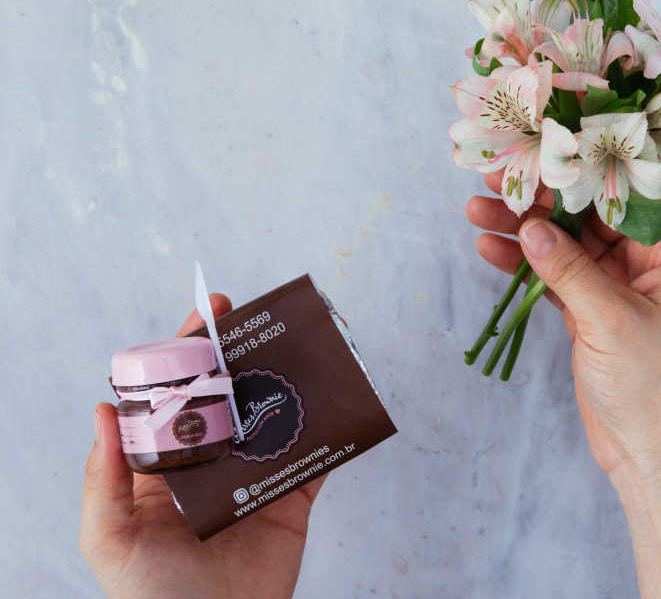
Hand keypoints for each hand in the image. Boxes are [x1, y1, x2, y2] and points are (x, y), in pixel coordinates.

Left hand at [80, 294, 323, 598]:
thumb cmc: (151, 597)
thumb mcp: (111, 539)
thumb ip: (103, 478)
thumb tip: (102, 408)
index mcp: (164, 466)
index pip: (175, 398)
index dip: (188, 353)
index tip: (206, 316)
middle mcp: (210, 465)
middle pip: (227, 397)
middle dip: (240, 355)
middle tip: (254, 318)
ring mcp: (253, 480)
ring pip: (271, 418)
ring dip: (285, 382)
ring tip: (296, 347)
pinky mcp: (290, 501)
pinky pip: (312, 459)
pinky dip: (326, 431)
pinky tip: (331, 400)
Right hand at [467, 172, 660, 597]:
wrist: (654, 460)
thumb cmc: (656, 393)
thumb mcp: (613, 322)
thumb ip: (569, 270)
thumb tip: (530, 226)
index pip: (633, 193)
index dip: (586, 170)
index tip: (542, 151)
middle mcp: (655, 263)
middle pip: (594, 215)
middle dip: (545, 200)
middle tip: (497, 177)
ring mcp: (623, 287)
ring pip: (569, 244)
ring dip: (526, 231)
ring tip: (478, 211)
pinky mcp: (596, 311)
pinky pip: (558, 277)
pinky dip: (527, 266)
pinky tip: (492, 249)